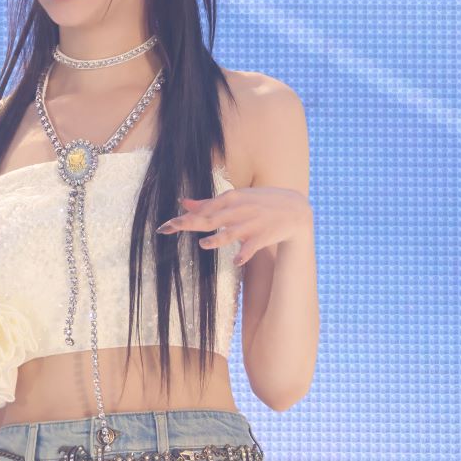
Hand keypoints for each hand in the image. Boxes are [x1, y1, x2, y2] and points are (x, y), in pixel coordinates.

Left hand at [156, 187, 311, 266]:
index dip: (184, 218)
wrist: (294, 208)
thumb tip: (183, 202)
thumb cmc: (259, 203)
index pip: (203, 209)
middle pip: (211, 219)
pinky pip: (252, 247)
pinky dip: (245, 254)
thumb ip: (208, 203)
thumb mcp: (235, 199)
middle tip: (171, 228)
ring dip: (218, 239)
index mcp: (230, 199)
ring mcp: (251, 224)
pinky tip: (236, 262)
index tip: (165, 226)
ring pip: (231, 232)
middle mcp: (239, 210)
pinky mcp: (263, 236)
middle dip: (190, 223)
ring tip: (204, 244)